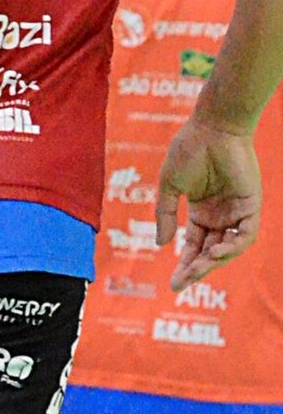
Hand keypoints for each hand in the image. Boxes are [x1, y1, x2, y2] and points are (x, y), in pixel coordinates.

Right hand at [156, 117, 261, 288]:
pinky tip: (215, 252)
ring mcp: (236, 211)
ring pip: (229, 247)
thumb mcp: (169, 186)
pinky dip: (232, 246)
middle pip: (210, 251)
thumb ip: (165, 215)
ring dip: (213, 262)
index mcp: (201, 211)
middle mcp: (220, 215)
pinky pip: (245, 234)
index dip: (184, 265)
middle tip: (180, 285)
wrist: (212, 127)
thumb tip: (162, 245)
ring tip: (197, 269)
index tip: (172, 285)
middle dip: (196, 270)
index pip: (194, 245)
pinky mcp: (250, 205)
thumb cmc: (189, 149)